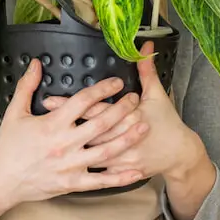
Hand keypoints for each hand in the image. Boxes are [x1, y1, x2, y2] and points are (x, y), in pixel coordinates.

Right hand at [0, 60, 148, 208]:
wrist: (1, 181)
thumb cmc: (7, 147)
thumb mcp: (14, 113)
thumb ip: (27, 86)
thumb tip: (37, 64)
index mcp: (52, 125)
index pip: (82, 102)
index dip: (102, 90)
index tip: (117, 83)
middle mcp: (64, 145)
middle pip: (100, 124)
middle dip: (121, 110)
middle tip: (135, 100)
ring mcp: (70, 166)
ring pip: (106, 152)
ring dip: (127, 138)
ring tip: (144, 126)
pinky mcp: (72, 184)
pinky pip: (101, 181)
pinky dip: (120, 177)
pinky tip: (136, 171)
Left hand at [42, 42, 205, 183]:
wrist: (180, 153)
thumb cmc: (167, 122)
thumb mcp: (157, 95)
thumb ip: (146, 71)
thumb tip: (143, 48)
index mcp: (129, 116)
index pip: (95, 108)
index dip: (71, 104)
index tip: (49, 100)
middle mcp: (122, 138)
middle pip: (87, 130)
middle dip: (62, 124)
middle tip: (39, 118)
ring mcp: (121, 158)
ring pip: (89, 153)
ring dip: (68, 147)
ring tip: (45, 141)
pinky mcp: (120, 171)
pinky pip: (98, 172)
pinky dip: (82, 168)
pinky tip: (63, 166)